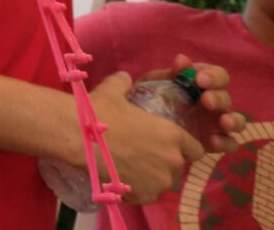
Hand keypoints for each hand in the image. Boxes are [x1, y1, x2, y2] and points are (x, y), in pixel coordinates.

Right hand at [88, 70, 203, 204]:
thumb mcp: (113, 91)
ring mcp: (159, 181)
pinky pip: (146, 194)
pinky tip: (120, 177)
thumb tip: (124, 78)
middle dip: (163, 162)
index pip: (195, 149)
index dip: (182, 147)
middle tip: (141, 154)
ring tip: (128, 167)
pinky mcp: (144, 196)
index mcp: (173, 135)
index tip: (165, 145)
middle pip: (177, 166)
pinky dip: (136, 188)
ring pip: (162, 182)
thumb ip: (124, 83)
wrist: (77, 136)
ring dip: (150, 176)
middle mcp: (172, 161)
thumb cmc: (99, 111)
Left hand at [148, 53, 247, 149]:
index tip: (200, 79)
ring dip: (233, 120)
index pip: (218, 75)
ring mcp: (217, 123)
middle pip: (226, 97)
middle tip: (206, 100)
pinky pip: (230, 143)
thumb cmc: (151, 98)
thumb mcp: (155, 83)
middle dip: (218, 97)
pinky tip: (213, 141)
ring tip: (223, 121)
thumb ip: (170, 73)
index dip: (213, 76)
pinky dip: (226, 143)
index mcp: (202, 84)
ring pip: (237, 120)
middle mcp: (213, 102)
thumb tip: (182, 59)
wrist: (139, 126)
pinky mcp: (215, 142)